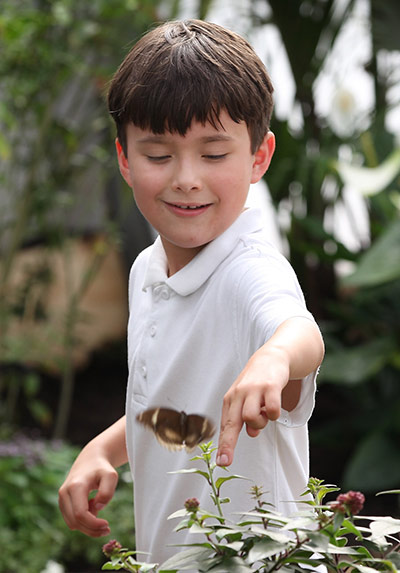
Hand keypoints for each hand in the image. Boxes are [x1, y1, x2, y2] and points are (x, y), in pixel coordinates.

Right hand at [58, 447, 118, 536]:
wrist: (90, 460)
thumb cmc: (102, 469)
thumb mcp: (111, 476)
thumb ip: (107, 492)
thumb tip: (98, 507)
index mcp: (75, 486)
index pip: (80, 514)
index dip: (93, 524)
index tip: (107, 525)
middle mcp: (64, 493)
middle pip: (75, 522)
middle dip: (92, 529)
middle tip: (107, 528)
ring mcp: (61, 499)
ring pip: (72, 524)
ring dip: (88, 524)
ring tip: (98, 507)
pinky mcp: (62, 503)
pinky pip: (72, 520)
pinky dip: (83, 520)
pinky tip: (92, 507)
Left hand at [216, 346, 288, 466]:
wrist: (272, 356)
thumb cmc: (256, 382)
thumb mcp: (247, 399)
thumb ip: (246, 417)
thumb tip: (251, 434)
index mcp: (231, 399)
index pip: (225, 425)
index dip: (223, 445)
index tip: (221, 462)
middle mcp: (239, 394)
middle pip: (231, 423)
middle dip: (228, 444)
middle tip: (226, 461)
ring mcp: (254, 390)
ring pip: (251, 418)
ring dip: (260, 423)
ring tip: (264, 414)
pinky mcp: (270, 386)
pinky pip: (272, 409)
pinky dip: (274, 415)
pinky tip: (273, 407)